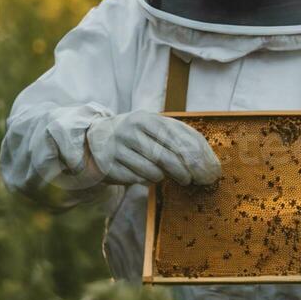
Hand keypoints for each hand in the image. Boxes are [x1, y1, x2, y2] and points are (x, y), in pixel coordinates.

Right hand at [85, 110, 221, 186]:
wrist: (94, 138)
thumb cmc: (135, 134)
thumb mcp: (152, 126)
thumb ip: (176, 135)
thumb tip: (205, 157)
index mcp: (146, 118)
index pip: (177, 138)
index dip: (194, 156)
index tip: (206, 170)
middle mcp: (130, 131)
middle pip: (165, 156)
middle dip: (182, 171)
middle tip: (190, 180)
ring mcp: (118, 148)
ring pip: (152, 170)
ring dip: (162, 176)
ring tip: (162, 174)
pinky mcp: (109, 166)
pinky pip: (136, 179)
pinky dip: (145, 180)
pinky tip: (143, 174)